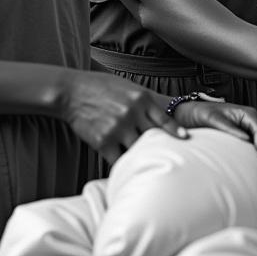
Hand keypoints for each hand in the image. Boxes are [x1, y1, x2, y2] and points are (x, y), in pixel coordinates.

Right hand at [60, 71, 188, 164]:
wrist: (71, 92)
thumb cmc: (100, 88)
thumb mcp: (126, 87)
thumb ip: (144, 102)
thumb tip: (164, 115)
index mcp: (141, 98)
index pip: (165, 119)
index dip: (176, 131)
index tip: (185, 139)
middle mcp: (132, 113)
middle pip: (153, 137)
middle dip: (158, 146)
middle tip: (166, 156)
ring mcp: (118, 128)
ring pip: (138, 150)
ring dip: (139, 156)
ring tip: (144, 165)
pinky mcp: (104, 142)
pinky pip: (119, 160)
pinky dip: (122, 164)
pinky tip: (124, 168)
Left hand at [171, 96, 256, 157]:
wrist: (194, 115)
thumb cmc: (204, 113)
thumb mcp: (214, 119)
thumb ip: (230, 128)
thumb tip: (246, 139)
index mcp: (247, 113)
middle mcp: (250, 121)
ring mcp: (247, 130)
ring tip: (256, 165)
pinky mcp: (242, 138)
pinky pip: (251, 148)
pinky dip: (251, 155)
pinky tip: (247, 163)